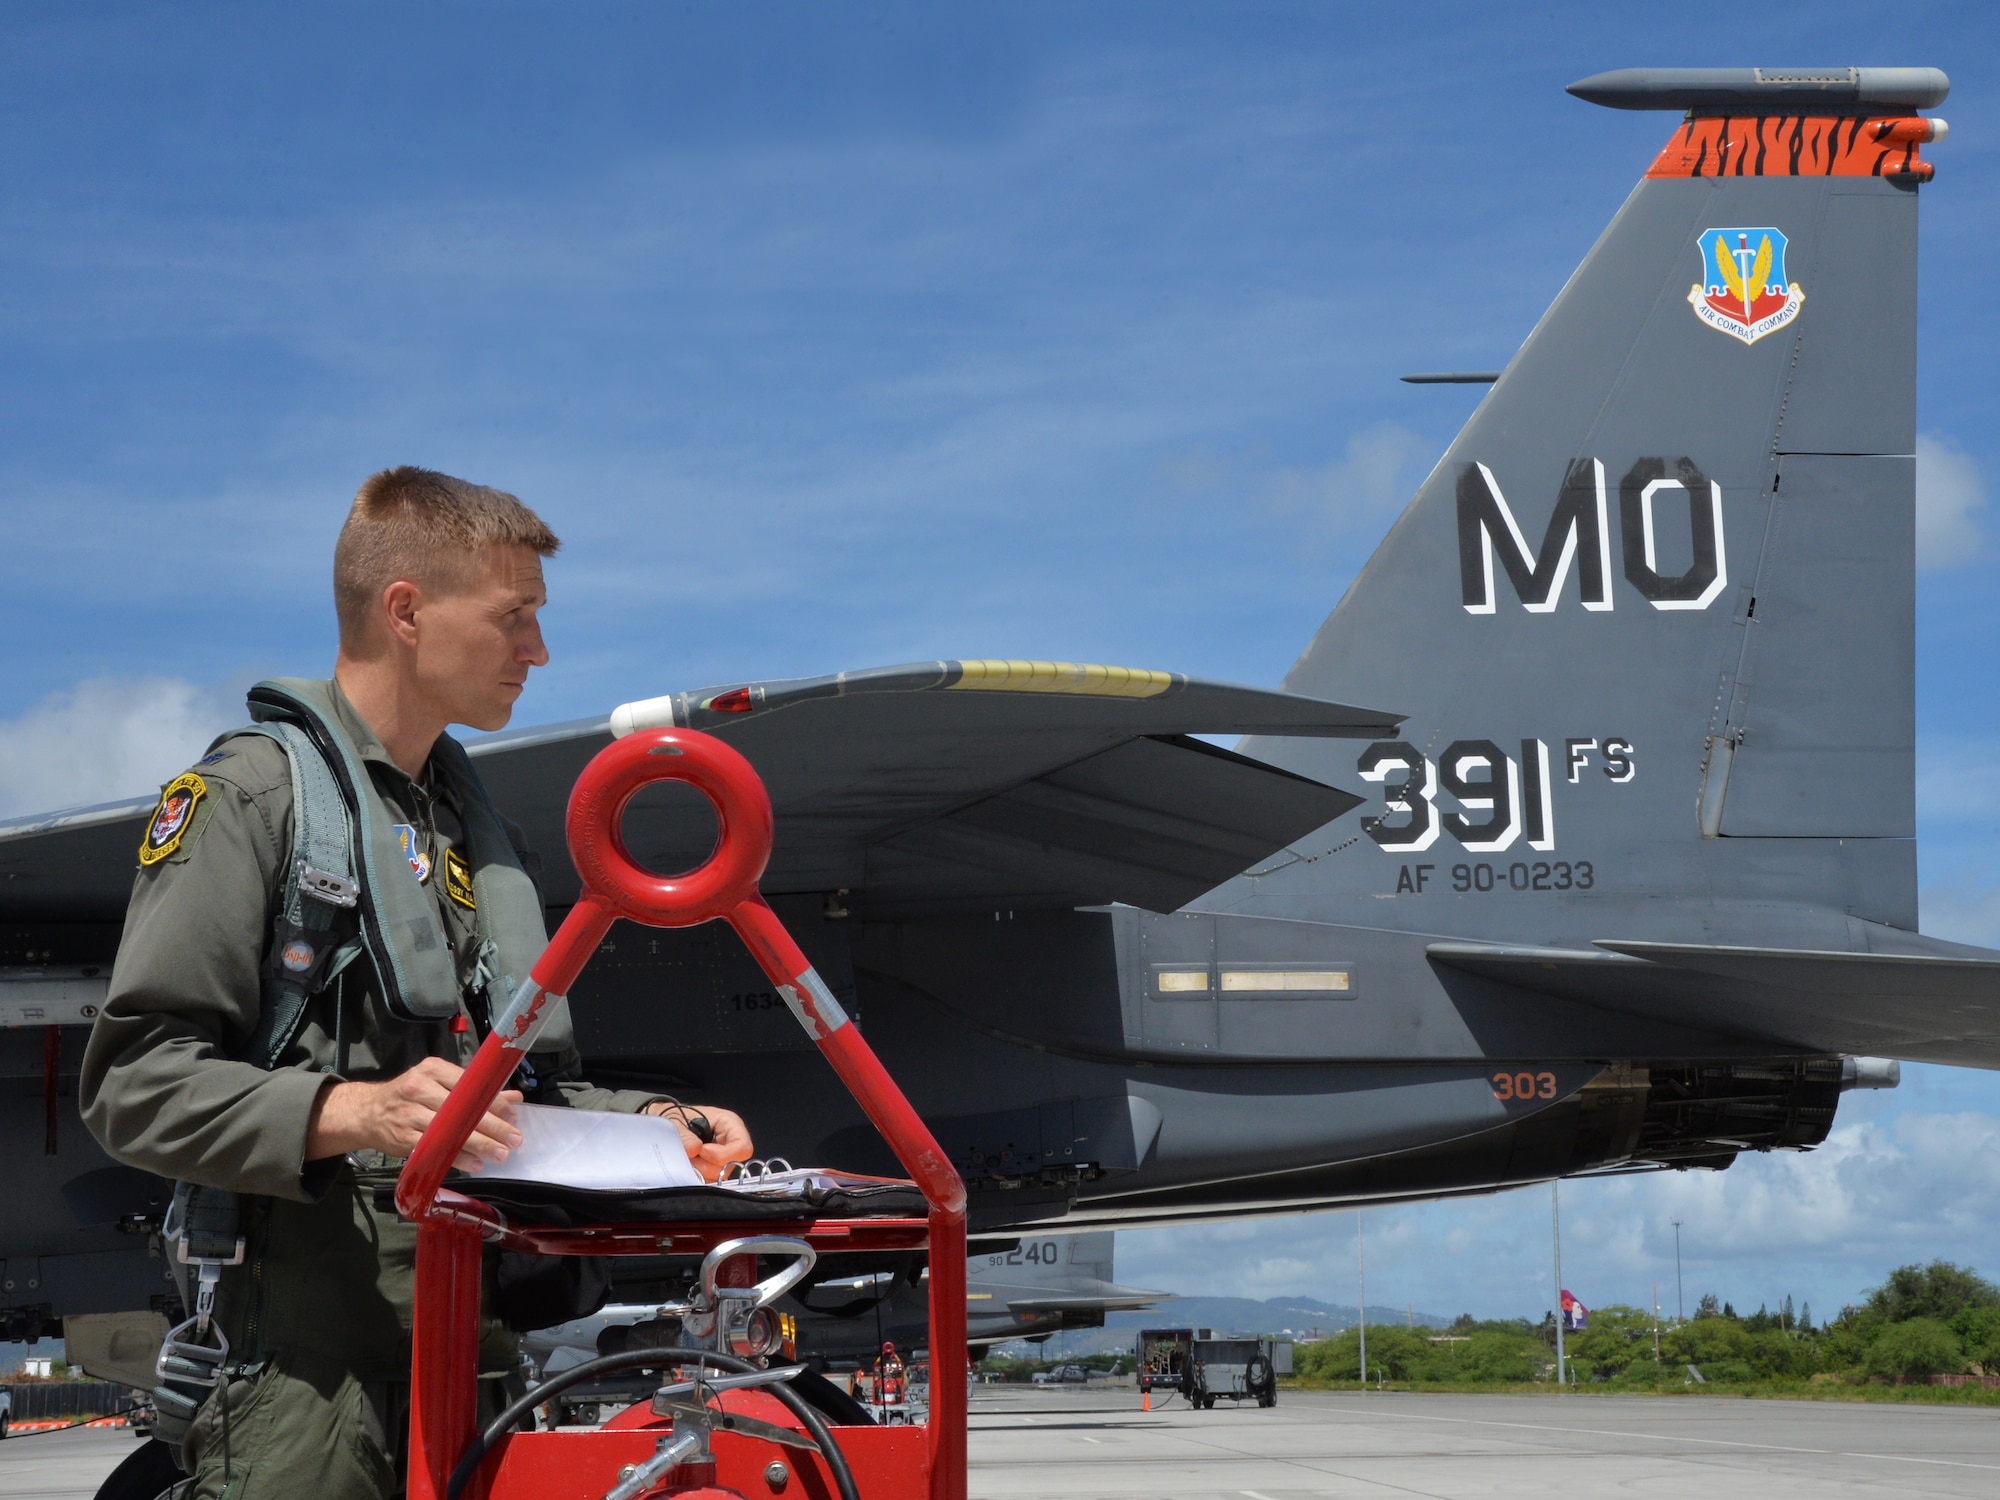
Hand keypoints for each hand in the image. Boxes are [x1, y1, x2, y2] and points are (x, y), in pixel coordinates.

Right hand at [306, 1056, 523, 1172]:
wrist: (365, 1112)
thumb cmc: (408, 1096)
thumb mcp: (439, 1084)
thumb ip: (475, 1091)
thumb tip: (515, 1098)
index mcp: (433, 1069)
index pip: (470, 1085)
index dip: (494, 1101)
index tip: (513, 1115)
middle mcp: (420, 1088)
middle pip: (462, 1108)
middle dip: (493, 1125)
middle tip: (514, 1139)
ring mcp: (409, 1113)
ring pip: (450, 1130)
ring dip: (479, 1144)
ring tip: (500, 1154)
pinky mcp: (403, 1137)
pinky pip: (435, 1148)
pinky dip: (457, 1157)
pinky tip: (475, 1163)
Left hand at [644, 1101, 753, 1181]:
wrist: (665, 1124)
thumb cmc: (676, 1117)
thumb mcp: (678, 1120)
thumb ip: (686, 1135)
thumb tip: (694, 1148)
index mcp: (730, 1124)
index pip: (743, 1147)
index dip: (723, 1154)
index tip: (702, 1151)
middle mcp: (730, 1143)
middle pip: (730, 1165)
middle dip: (705, 1164)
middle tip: (688, 1155)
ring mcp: (722, 1158)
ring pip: (718, 1176)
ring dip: (698, 1170)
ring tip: (686, 1158)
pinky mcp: (712, 1170)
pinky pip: (708, 1181)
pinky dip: (695, 1176)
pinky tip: (688, 1165)